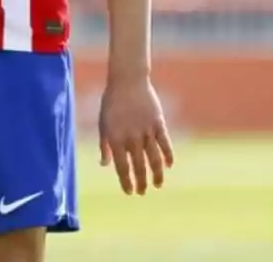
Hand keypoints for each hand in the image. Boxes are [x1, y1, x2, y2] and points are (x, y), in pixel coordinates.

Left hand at [98, 77, 174, 194]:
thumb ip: (105, 145)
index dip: (126, 181)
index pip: (122, 166)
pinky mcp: (158, 123)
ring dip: (157, 174)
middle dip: (141, 182)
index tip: (129, 192)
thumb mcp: (103, 122)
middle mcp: (132, 137)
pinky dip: (168, 156)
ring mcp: (147, 131)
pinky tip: (169, 166)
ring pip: (154, 159)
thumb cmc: (112, 102)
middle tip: (142, 192)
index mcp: (116, 137)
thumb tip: (105, 164)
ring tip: (158, 185)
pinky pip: (165, 144)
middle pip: (139, 166)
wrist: (127, 80)